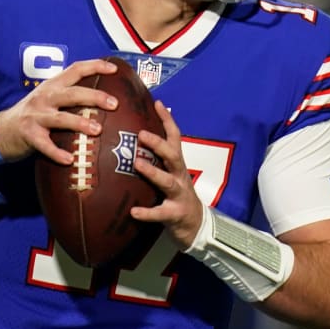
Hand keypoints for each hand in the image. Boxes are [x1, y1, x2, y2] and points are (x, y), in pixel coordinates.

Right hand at [0, 59, 118, 163]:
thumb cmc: (31, 116)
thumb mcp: (48, 99)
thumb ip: (69, 96)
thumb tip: (103, 98)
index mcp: (52, 86)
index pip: (75, 69)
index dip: (95, 66)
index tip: (114, 69)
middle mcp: (44, 97)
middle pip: (72, 93)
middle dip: (95, 97)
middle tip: (114, 104)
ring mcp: (35, 116)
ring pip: (61, 118)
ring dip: (80, 123)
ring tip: (97, 130)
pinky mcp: (28, 134)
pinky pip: (45, 144)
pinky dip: (57, 152)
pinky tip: (70, 159)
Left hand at [130, 100, 204, 248]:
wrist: (196, 225)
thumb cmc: (177, 194)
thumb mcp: (171, 173)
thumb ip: (158, 158)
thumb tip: (136, 136)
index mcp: (177, 164)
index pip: (174, 137)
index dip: (167, 120)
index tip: (157, 103)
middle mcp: (180, 175)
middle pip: (172, 155)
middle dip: (158, 144)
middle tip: (141, 134)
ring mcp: (179, 195)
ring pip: (167, 181)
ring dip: (153, 172)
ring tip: (137, 164)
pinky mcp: (175, 214)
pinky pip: (160, 213)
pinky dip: (147, 212)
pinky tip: (133, 212)